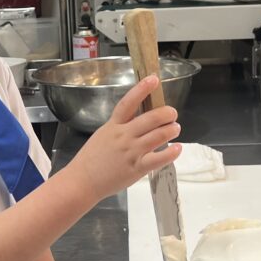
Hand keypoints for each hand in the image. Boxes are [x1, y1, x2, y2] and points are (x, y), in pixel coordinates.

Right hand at [64, 75, 180, 201]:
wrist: (83, 181)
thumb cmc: (92, 158)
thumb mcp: (103, 134)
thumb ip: (120, 126)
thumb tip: (139, 117)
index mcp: (113, 125)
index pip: (129, 102)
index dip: (142, 89)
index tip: (153, 79)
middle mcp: (123, 136)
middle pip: (150, 118)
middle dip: (166, 113)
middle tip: (172, 113)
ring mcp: (131, 152)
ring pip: (158, 136)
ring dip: (171, 130)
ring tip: (175, 128)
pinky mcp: (137, 168)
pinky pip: (159, 158)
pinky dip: (172, 152)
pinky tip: (177, 148)